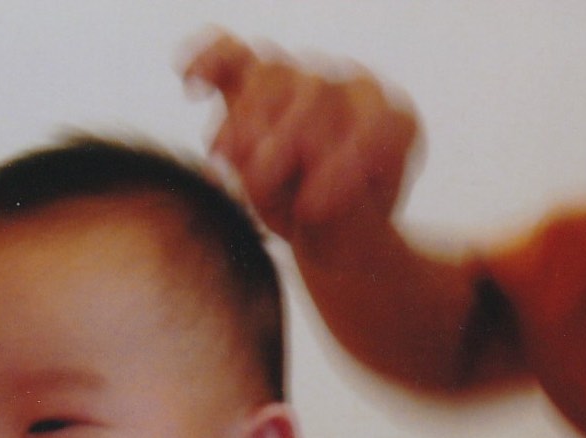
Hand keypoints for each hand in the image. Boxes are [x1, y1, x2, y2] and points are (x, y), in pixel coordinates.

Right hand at [182, 30, 418, 240]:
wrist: (323, 234)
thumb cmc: (345, 234)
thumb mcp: (356, 233)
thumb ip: (343, 202)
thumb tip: (308, 169)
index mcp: (393, 123)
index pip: (373, 121)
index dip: (341, 161)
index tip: (312, 209)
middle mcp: (353, 91)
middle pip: (315, 90)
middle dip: (283, 138)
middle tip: (260, 183)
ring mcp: (305, 82)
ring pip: (272, 74)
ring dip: (242, 117)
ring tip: (227, 160)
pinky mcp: (261, 83)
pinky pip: (233, 54)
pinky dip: (209, 61)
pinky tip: (192, 84)